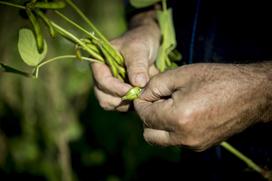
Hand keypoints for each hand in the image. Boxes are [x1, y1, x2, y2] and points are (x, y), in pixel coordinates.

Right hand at [91, 11, 159, 111]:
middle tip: (139, 94)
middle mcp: (101, 77)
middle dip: (121, 99)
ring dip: (127, 103)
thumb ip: (137, 65)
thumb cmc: (140, 41)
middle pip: (103, 97)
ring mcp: (109, 87)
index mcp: (99, 63)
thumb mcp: (139, 48)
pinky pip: (122, 106)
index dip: (116, 88)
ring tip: (142, 92)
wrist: (147, 42)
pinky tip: (142, 95)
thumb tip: (138, 84)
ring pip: (112, 105)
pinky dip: (131, 104)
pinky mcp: (118, 94)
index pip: (101, 80)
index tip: (132, 89)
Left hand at [134, 63, 271, 150]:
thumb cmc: (217, 79)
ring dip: (158, 125)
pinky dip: (172, 130)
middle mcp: (184, 137)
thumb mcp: (181, 74)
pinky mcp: (201, 146)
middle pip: (149, 134)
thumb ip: (155, 85)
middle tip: (156, 100)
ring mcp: (194, 144)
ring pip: (161, 140)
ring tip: (169, 106)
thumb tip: (142, 95)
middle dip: (147, 116)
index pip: (144, 115)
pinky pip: (176, 141)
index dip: (141, 102)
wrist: (251, 94)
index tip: (146, 92)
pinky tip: (182, 113)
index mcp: (178, 118)